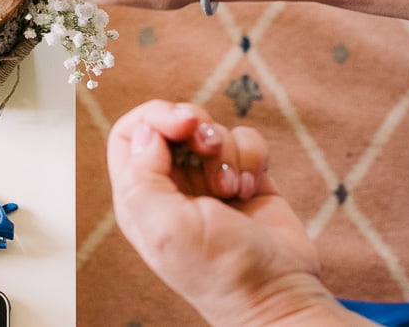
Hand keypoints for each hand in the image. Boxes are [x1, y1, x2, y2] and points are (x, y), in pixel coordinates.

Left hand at [107, 100, 351, 325]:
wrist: (278, 292)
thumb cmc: (220, 271)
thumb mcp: (166, 229)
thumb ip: (141, 177)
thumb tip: (144, 131)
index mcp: (141, 196)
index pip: (129, 133)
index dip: (154, 117)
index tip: (183, 124)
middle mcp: (172, 185)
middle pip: (173, 123)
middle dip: (197, 128)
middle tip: (208, 146)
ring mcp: (209, 180)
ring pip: (213, 130)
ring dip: (228, 152)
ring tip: (232, 190)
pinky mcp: (245, 176)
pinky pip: (247, 140)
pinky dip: (252, 158)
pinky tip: (251, 189)